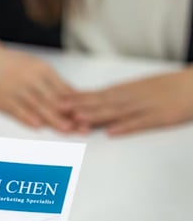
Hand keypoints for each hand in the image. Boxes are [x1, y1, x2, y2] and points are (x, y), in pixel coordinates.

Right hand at [0, 47, 77, 131]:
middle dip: (71, 115)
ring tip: (67, 129)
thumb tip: (71, 97)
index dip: (79, 104)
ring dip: (54, 119)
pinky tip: (37, 125)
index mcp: (42, 70)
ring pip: (38, 106)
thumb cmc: (9, 64)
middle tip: (85, 127)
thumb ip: (50, 82)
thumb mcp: (32, 67)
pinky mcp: (2, 99)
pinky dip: (28, 117)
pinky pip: (17, 109)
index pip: (64, 90)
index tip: (92, 115)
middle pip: (55, 100)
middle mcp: (31, 79)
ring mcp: (16, 89)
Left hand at [60, 68, 192, 134]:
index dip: (75, 99)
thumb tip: (91, 103)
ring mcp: (145, 106)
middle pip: (101, 102)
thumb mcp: (138, 88)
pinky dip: (127, 127)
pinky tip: (112, 132)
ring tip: (79, 120)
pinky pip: (142, 122)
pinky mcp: (160, 117)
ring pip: (117, 112)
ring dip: (98, 116)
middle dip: (79, 107)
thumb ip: (115, 96)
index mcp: (125, 90)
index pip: (95, 94)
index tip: (55, 102)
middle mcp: (131, 97)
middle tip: (58, 111)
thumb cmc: (166, 88)